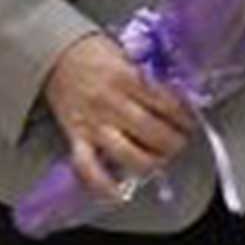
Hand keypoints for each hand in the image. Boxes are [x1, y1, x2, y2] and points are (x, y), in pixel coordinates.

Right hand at [41, 33, 193, 201]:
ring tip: (161, 160)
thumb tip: (178, 94)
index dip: (184, 116)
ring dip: (150, 162)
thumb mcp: (126, 53)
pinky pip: (88, 166)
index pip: (164, 102)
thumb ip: (148, 75)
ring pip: (128, 152)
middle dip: (173, 141)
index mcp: (127, 77)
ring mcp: (94, 123)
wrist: (54, 54)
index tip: (190, 122)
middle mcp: (112, 102)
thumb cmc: (93, 51)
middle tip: (181, 141)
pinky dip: (102, 184)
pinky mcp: (76, 137)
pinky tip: (118, 193)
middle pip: (151, 130)